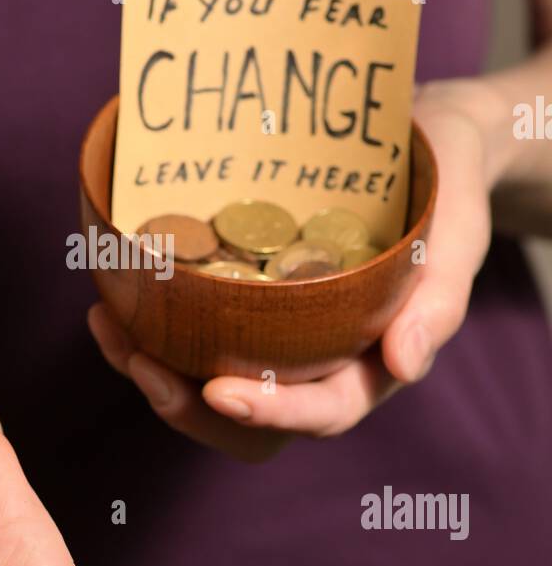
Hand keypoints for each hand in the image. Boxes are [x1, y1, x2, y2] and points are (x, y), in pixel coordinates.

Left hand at [89, 78, 496, 456]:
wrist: (423, 142)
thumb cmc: (444, 189)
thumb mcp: (456, 236)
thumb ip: (438, 302)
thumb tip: (406, 367)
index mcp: (370, 366)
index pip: (321, 412)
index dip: (269, 412)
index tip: (218, 391)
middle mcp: (317, 365)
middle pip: (248, 423)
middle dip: (187, 409)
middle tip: (140, 361)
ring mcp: (276, 340)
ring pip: (206, 388)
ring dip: (151, 372)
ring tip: (109, 326)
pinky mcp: (245, 306)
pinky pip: (192, 337)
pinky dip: (148, 327)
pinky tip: (112, 294)